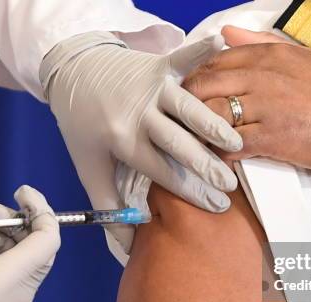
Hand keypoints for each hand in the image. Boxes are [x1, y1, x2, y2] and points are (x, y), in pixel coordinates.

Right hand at [0, 186, 59, 301]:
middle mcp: (28, 285)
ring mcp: (18, 297)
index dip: (41, 208)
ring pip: (24, 256)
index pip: (50, 235)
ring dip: (6, 236)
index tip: (20, 191)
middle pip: (39, 244)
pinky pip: (12, 271)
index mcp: (22, 274)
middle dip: (19, 220)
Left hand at [42, 32, 242, 252]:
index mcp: (122, 140)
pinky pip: (184, 60)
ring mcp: (150, 87)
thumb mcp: (89, 166)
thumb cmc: (84, 124)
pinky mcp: (158, 66)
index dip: (191, 191)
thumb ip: (109, 206)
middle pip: (179, 144)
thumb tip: (127, 247)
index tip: (216, 206)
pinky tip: (223, 45)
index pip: (163, 171)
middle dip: (207, 166)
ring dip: (213, 124)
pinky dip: (202, 52)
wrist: (72, 71)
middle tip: (231, 184)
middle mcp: (139, 114)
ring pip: (189, 108)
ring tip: (237, 142)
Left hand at [183, 26, 310, 174]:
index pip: (213, 63)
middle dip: (186, 106)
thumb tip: (227, 33)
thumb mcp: (305, 57)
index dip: (195, 82)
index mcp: (269, 55)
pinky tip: (218, 160)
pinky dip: (218, 154)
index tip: (192, 98)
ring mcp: (266, 107)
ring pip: (210, 116)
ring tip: (196, 144)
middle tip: (185, 124)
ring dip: (197, 132)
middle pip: (202, 87)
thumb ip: (262, 44)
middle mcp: (262, 76)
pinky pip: (229, 146)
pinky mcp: (273, 137)